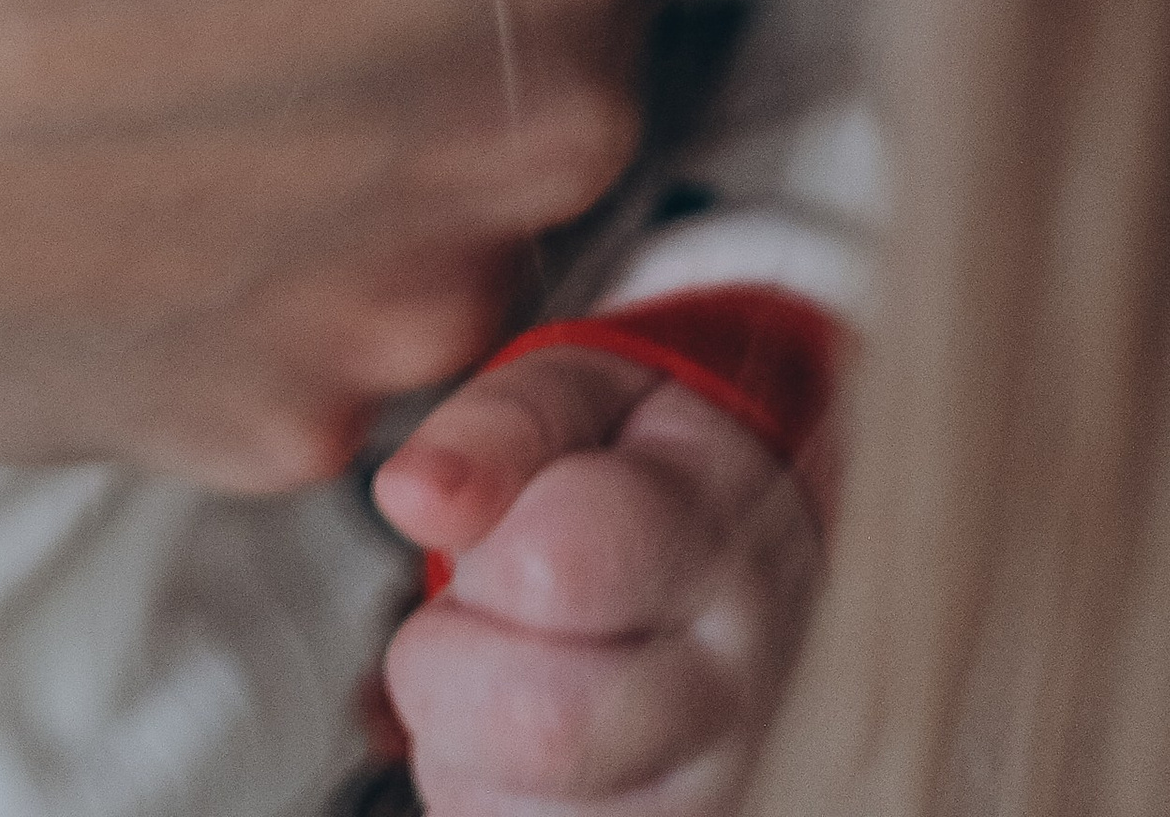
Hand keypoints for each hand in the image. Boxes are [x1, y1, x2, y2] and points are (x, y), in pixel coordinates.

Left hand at [373, 345, 823, 815]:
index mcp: (719, 538)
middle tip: (470, 618)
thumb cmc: (649, 464)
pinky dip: (493, 810)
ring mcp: (731, 792)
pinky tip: (528, 755)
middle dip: (447, 669)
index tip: (500, 539)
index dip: (485, 557)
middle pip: (547, 727)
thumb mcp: (587, 394)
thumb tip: (409, 494)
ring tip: (510, 679)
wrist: (760, 547)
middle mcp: (744, 685)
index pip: (560, 568)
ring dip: (464, 754)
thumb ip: (501, 427)